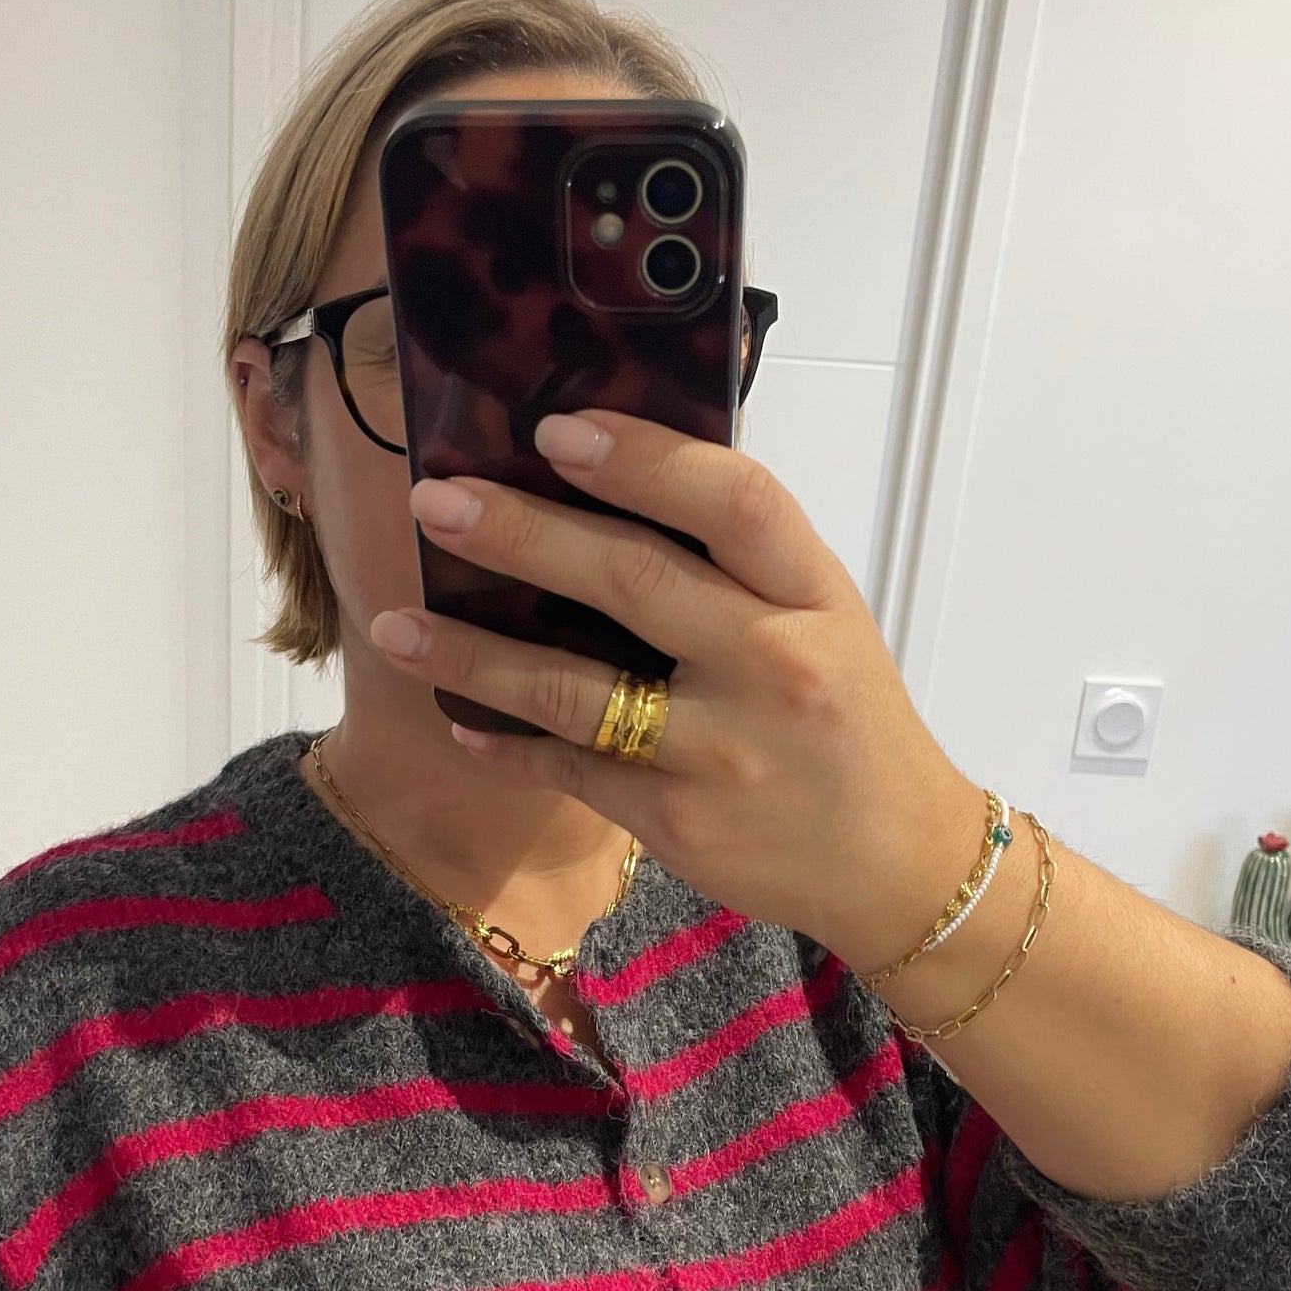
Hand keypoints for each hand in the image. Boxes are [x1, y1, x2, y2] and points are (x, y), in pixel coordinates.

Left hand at [372, 409, 986, 975]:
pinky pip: (571, 770)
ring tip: (393, 625)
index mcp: (813, 595)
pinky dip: (507, 744)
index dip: (642, 458)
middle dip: (521, 535)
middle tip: (437, 501)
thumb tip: (605, 490)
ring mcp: (720, 749)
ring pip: (574, 690)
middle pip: (631, 580)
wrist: (896, 860)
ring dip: (472, 655)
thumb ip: (736, 566)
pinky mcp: (677, 820)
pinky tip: (459, 720)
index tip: (555, 430)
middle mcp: (771, 664)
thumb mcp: (824, 621)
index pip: (732, 501)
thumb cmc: (846, 722)